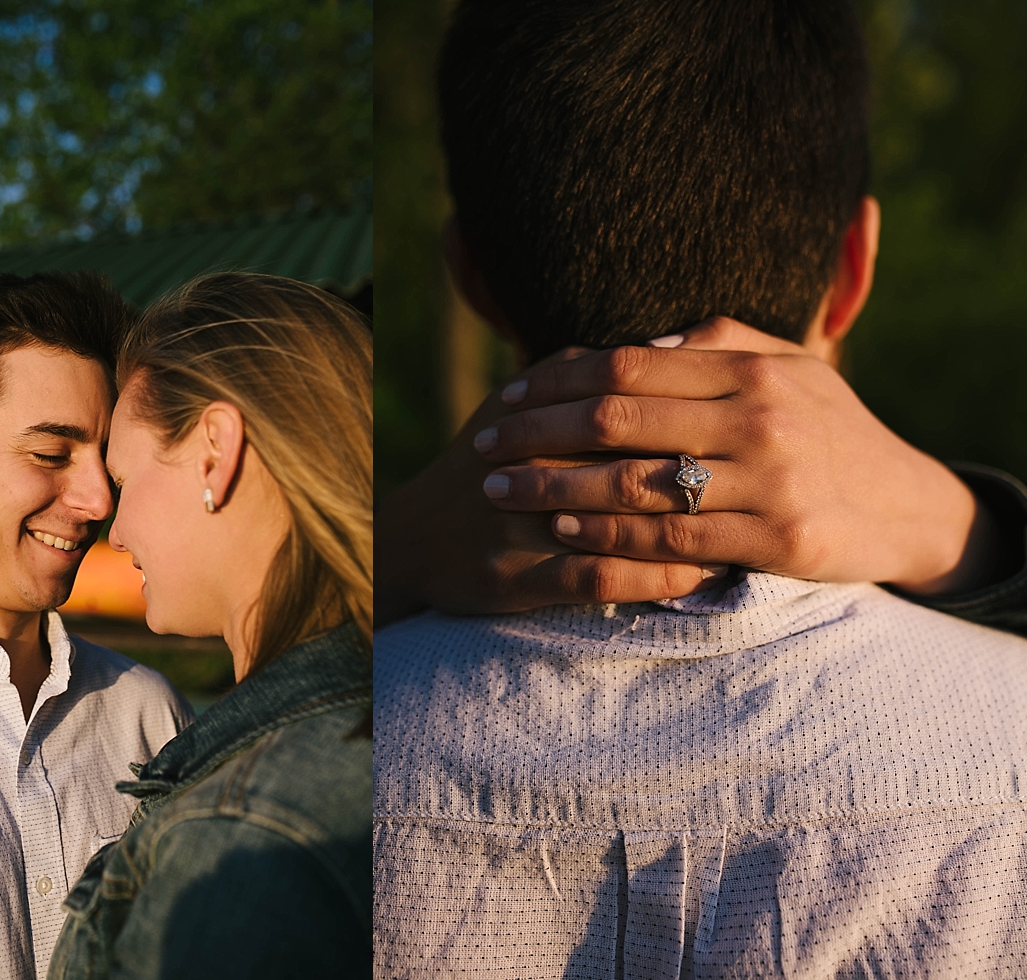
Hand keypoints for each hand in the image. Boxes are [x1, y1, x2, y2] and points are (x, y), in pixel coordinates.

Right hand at [374, 351, 724, 627]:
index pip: (636, 401)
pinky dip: (656, 577)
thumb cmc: (485, 463)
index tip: (755, 424)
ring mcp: (524, 522)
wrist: (414, 537)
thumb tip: (664, 345)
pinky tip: (699, 575)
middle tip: (767, 480)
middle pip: (640, 458)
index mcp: (542, 413)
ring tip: (747, 529)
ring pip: (628, 522)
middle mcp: (533, 462)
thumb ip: (582, 370)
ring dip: (693, 528)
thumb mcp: (520, 401)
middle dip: (709, 470)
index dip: (701, 411)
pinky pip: (603, 577)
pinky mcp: (517, 576)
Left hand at [475, 318, 1003, 595]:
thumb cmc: (829, 429)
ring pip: (635, 482)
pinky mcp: (778, 541)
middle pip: (616, 420)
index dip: (554, 381)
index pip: (626, 367)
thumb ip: (719, 344)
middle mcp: (757, 417)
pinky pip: (673, 539)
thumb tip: (639, 345)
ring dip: (556, 490)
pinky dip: (610, 536)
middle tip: (482, 448)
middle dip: (536, 434)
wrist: (908, 504)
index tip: (505, 396)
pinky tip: (564, 533)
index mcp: (749, 368)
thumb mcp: (791, 367)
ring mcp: (769, 481)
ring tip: (502, 493)